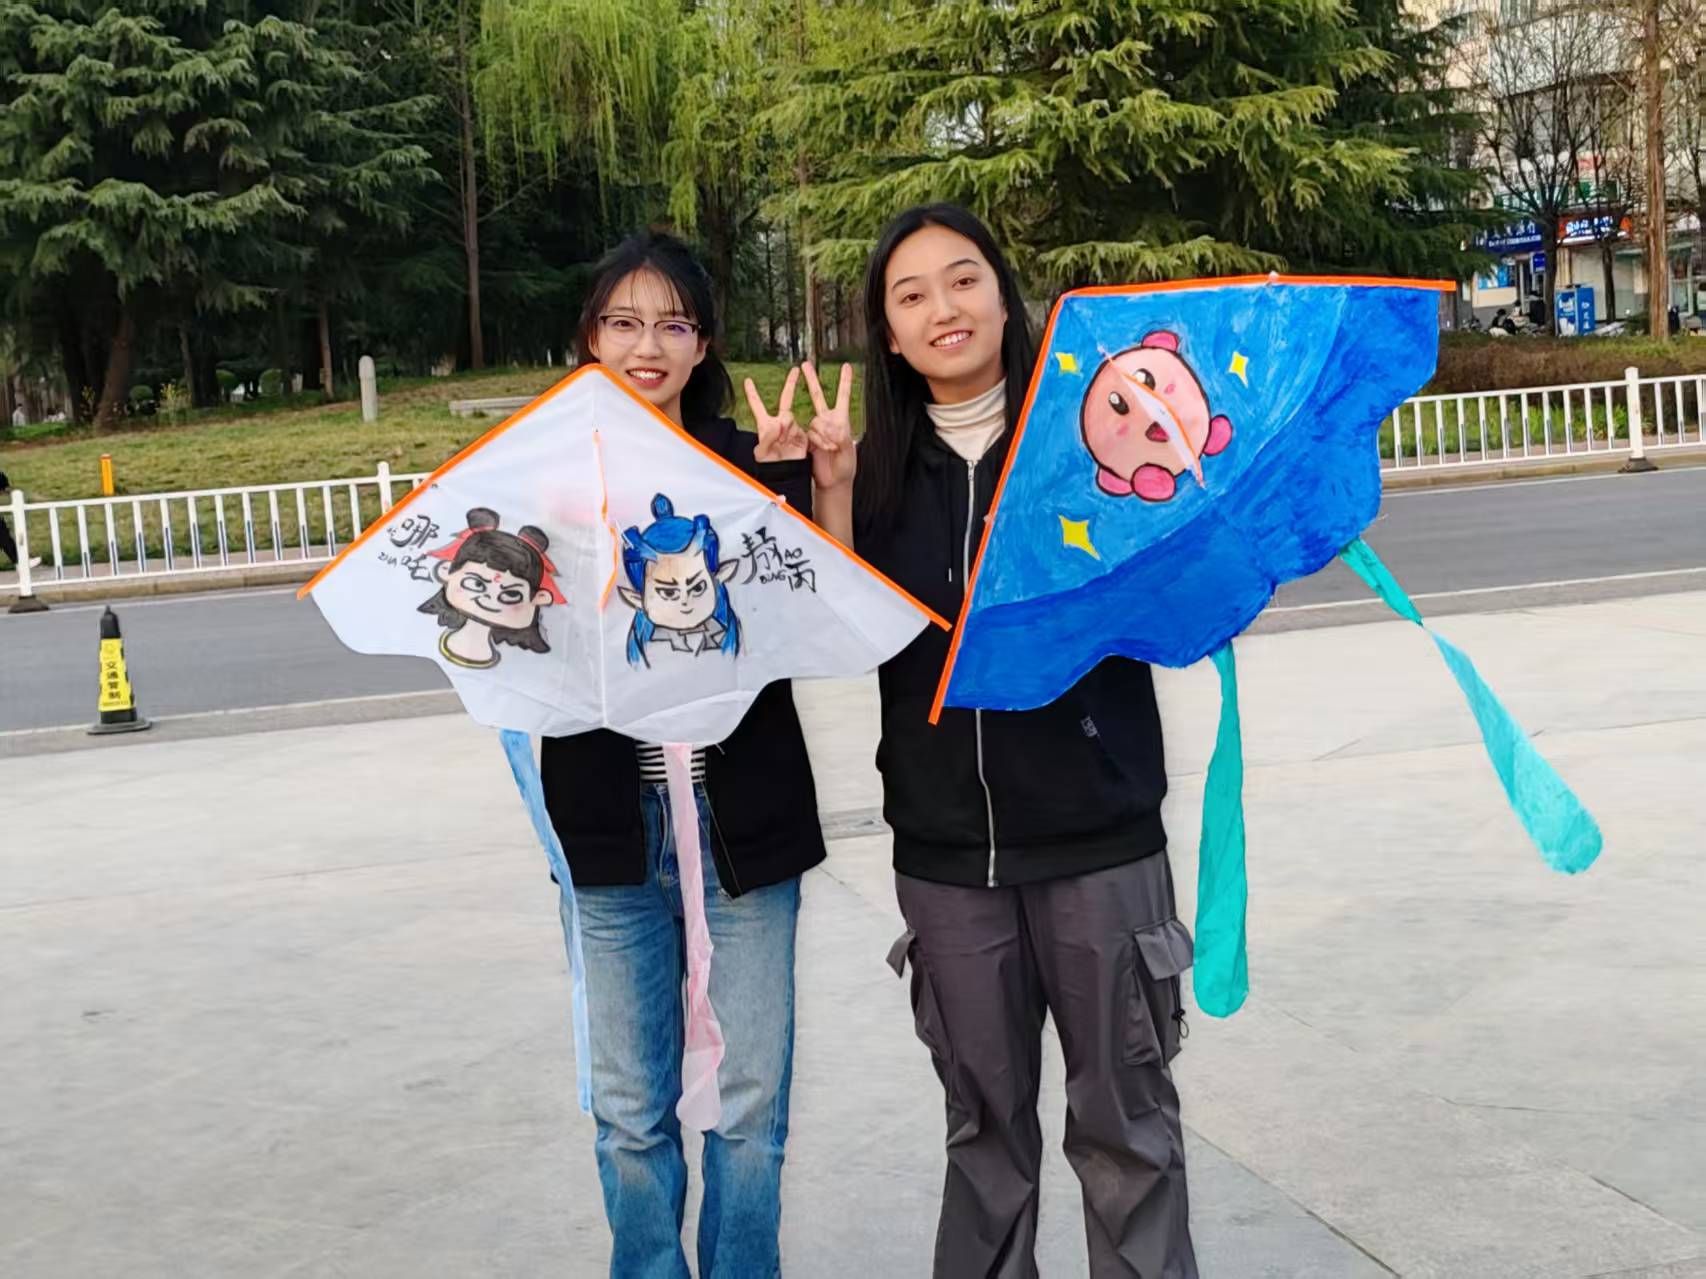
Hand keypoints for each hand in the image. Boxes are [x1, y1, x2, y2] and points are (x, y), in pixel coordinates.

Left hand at [744, 368, 808, 461]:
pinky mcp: (803, 435)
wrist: (786, 474)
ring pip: (791, 417)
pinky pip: (801, 429)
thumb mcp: (762, 453)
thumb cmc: (770, 465)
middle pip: (785, 399)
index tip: (748, 381)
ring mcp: (792, 428)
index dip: (752, 393)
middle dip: (791, 384)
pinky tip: (792, 445)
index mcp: (766, 425)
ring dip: (786, 429)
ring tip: (783, 442)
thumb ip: (768, 436)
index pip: (757, 406)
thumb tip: (781, 422)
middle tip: (796, 370)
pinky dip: (797, 436)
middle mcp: (779, 423)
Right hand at [801, 360, 855, 492]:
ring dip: (823, 434)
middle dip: (811, 381)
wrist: (833, 480)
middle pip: (818, 397)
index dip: (844, 381)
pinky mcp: (808, 439)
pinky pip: (810, 433)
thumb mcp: (849, 450)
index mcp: (842, 420)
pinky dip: (817, 440)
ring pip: (815, 421)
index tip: (846, 366)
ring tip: (831, 447)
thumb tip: (830, 425)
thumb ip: (840, 436)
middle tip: (804, 365)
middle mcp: (828, 421)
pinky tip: (823, 448)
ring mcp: (817, 430)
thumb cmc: (846, 466)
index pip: (843, 396)